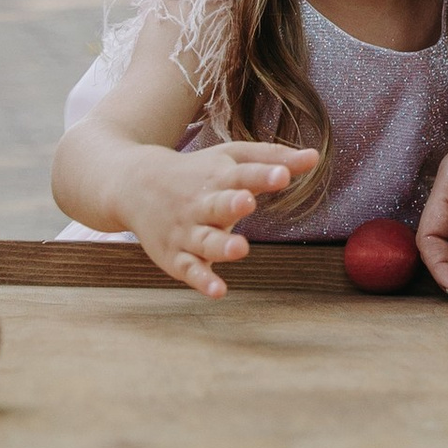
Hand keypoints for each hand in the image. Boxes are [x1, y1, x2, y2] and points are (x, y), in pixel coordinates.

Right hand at [120, 140, 318, 298]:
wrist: (133, 184)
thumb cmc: (196, 172)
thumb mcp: (231, 158)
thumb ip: (272, 159)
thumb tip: (314, 156)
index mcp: (218, 178)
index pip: (243, 175)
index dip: (263, 175)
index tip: (283, 174)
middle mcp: (201, 205)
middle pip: (218, 205)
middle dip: (232, 204)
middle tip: (247, 202)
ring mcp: (186, 232)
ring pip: (205, 241)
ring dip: (221, 245)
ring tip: (240, 248)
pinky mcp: (176, 257)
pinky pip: (190, 270)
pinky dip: (202, 280)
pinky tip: (219, 290)